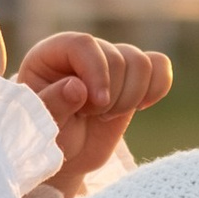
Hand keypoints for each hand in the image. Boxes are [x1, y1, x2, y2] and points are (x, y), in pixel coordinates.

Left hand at [15, 33, 171, 191]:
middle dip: (111, 96)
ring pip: (141, 63)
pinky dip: (158, 86)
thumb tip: (77, 87)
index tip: (97, 105)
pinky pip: (160, 66)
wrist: (66, 153)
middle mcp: (85, 52)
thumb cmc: (45, 136)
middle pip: (118, 57)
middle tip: (89, 116)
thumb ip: (52, 105)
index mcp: (52, 54)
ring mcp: (111, 63)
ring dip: (131, 97)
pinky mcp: (133, 77)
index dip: (96, 72)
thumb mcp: (39, 126)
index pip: (84, 44)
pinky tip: (140, 107)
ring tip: (106, 116)